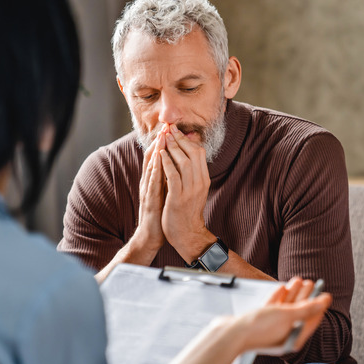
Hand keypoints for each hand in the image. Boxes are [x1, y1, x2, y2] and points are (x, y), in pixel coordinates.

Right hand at [131, 126, 168, 254]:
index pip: (157, 157)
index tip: (169, 129)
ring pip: (151, 167)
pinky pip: (152, 182)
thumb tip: (176, 164)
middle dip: (158, 142)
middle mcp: (148, 183)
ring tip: (161, 137)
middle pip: (152, 158)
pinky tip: (159, 160)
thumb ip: (168, 178)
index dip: (162, 142)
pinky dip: (155, 169)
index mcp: (153, 181)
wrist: (152, 236)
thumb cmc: (160, 214)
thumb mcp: (165, 192)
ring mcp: (147, 191)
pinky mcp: (149, 201)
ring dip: (156, 151)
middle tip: (165, 127)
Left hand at [159, 124, 212, 260]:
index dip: (187, 140)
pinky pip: (173, 176)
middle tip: (169, 129)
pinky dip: (167, 163)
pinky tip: (160, 155)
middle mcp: (199, 183)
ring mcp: (190, 190)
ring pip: (183, 162)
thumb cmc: (187, 212)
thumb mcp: (194, 190)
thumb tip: (185, 156)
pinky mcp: (178, 198)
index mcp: (203, 179)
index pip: (199, 153)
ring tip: (164, 138)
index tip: (176, 131)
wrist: (187, 235)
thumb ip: (191, 174)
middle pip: (193, 154)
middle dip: (180, 139)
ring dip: (173, 148)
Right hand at [234, 277, 331, 352]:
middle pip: (299, 314)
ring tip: (299, 280)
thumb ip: (307, 309)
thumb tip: (325, 301)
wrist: (230, 334)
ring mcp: (271, 329)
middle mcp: (284, 336)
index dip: (319, 306)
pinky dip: (279, 298)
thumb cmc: (259, 328)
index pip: (311, 321)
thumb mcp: (288, 316)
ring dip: (293, 294)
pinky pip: (273, 309)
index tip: (325, 293)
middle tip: (311, 282)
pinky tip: (282, 287)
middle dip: (306, 297)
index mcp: (293, 339)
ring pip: (286, 309)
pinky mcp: (260, 322)